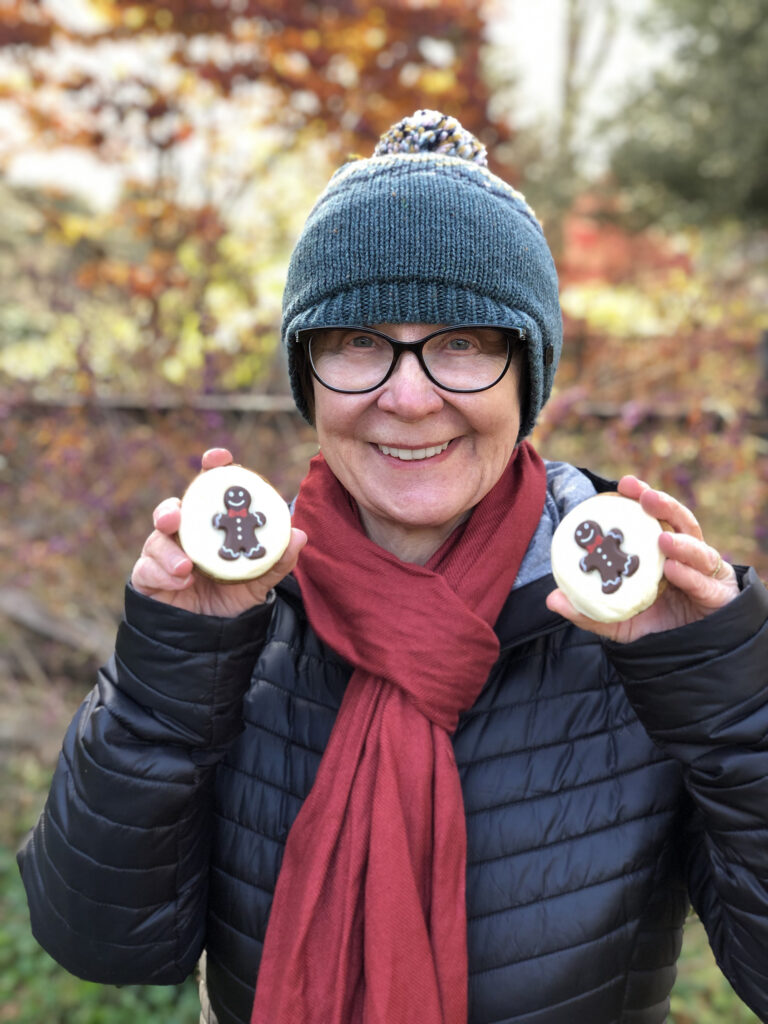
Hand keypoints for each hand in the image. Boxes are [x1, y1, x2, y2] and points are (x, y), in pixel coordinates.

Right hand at [131, 448, 306, 617]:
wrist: (212, 635)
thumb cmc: (233, 597)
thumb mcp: (259, 580)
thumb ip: (277, 559)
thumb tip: (299, 535)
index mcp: (211, 524)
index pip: (210, 489)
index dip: (213, 468)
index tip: (219, 458)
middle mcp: (185, 534)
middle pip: (172, 508)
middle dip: (171, 509)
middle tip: (176, 516)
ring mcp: (163, 554)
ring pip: (156, 539)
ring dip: (168, 551)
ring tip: (186, 567)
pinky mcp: (148, 577)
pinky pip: (145, 569)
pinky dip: (162, 574)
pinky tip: (181, 583)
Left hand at [546, 475, 739, 642]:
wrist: (690, 656)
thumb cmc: (656, 628)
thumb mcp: (617, 621)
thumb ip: (588, 612)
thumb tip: (551, 599)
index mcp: (661, 551)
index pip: (653, 517)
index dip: (641, 498)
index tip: (624, 484)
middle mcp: (686, 555)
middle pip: (678, 520)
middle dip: (662, 504)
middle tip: (643, 494)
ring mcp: (705, 572)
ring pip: (697, 547)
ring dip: (680, 539)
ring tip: (661, 536)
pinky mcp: (721, 593)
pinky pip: (705, 581)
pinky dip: (689, 573)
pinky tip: (672, 567)